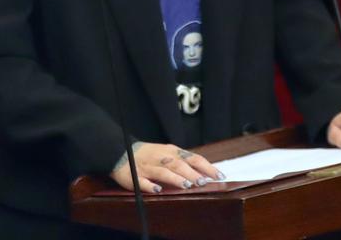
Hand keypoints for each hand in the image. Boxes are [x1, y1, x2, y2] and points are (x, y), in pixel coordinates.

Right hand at [110, 142, 225, 192]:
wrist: (121, 150)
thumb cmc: (150, 154)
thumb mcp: (169, 153)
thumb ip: (185, 162)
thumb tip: (206, 172)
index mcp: (171, 152)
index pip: (193, 158)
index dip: (206, 167)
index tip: (219, 176)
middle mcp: (161, 158)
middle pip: (179, 164)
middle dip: (192, 173)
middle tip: (204, 182)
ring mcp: (148, 167)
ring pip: (163, 172)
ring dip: (175, 178)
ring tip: (186, 185)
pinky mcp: (134, 176)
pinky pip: (142, 181)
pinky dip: (150, 185)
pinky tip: (158, 190)